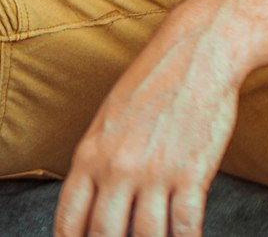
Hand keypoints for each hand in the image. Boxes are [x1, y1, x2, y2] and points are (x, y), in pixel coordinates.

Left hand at [54, 12, 240, 236]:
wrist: (198, 49)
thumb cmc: (154, 80)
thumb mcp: (110, 117)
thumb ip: (98, 160)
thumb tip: (90, 204)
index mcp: (91, 153)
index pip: (69, 220)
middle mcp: (118, 167)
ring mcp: (155, 172)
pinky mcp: (192, 174)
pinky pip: (184, 229)